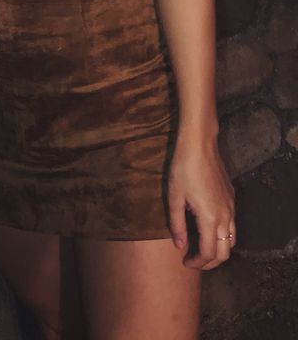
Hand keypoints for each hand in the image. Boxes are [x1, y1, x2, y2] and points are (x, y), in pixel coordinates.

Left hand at [168, 134, 235, 269]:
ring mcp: (231, 207)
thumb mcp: (175, 197)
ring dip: (219, 250)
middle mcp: (226, 217)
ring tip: (201, 248)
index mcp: (210, 219)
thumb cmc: (183, 169)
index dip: (197, 263)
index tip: (185, 262)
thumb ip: (177, 224)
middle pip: (225, 252)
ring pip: (231, 239)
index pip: (209, 253)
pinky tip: (208, 229)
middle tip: (194, 261)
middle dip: (210, 262)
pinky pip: (232, 225)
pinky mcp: (232, 198)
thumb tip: (180, 246)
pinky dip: (223, 235)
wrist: (200, 145)